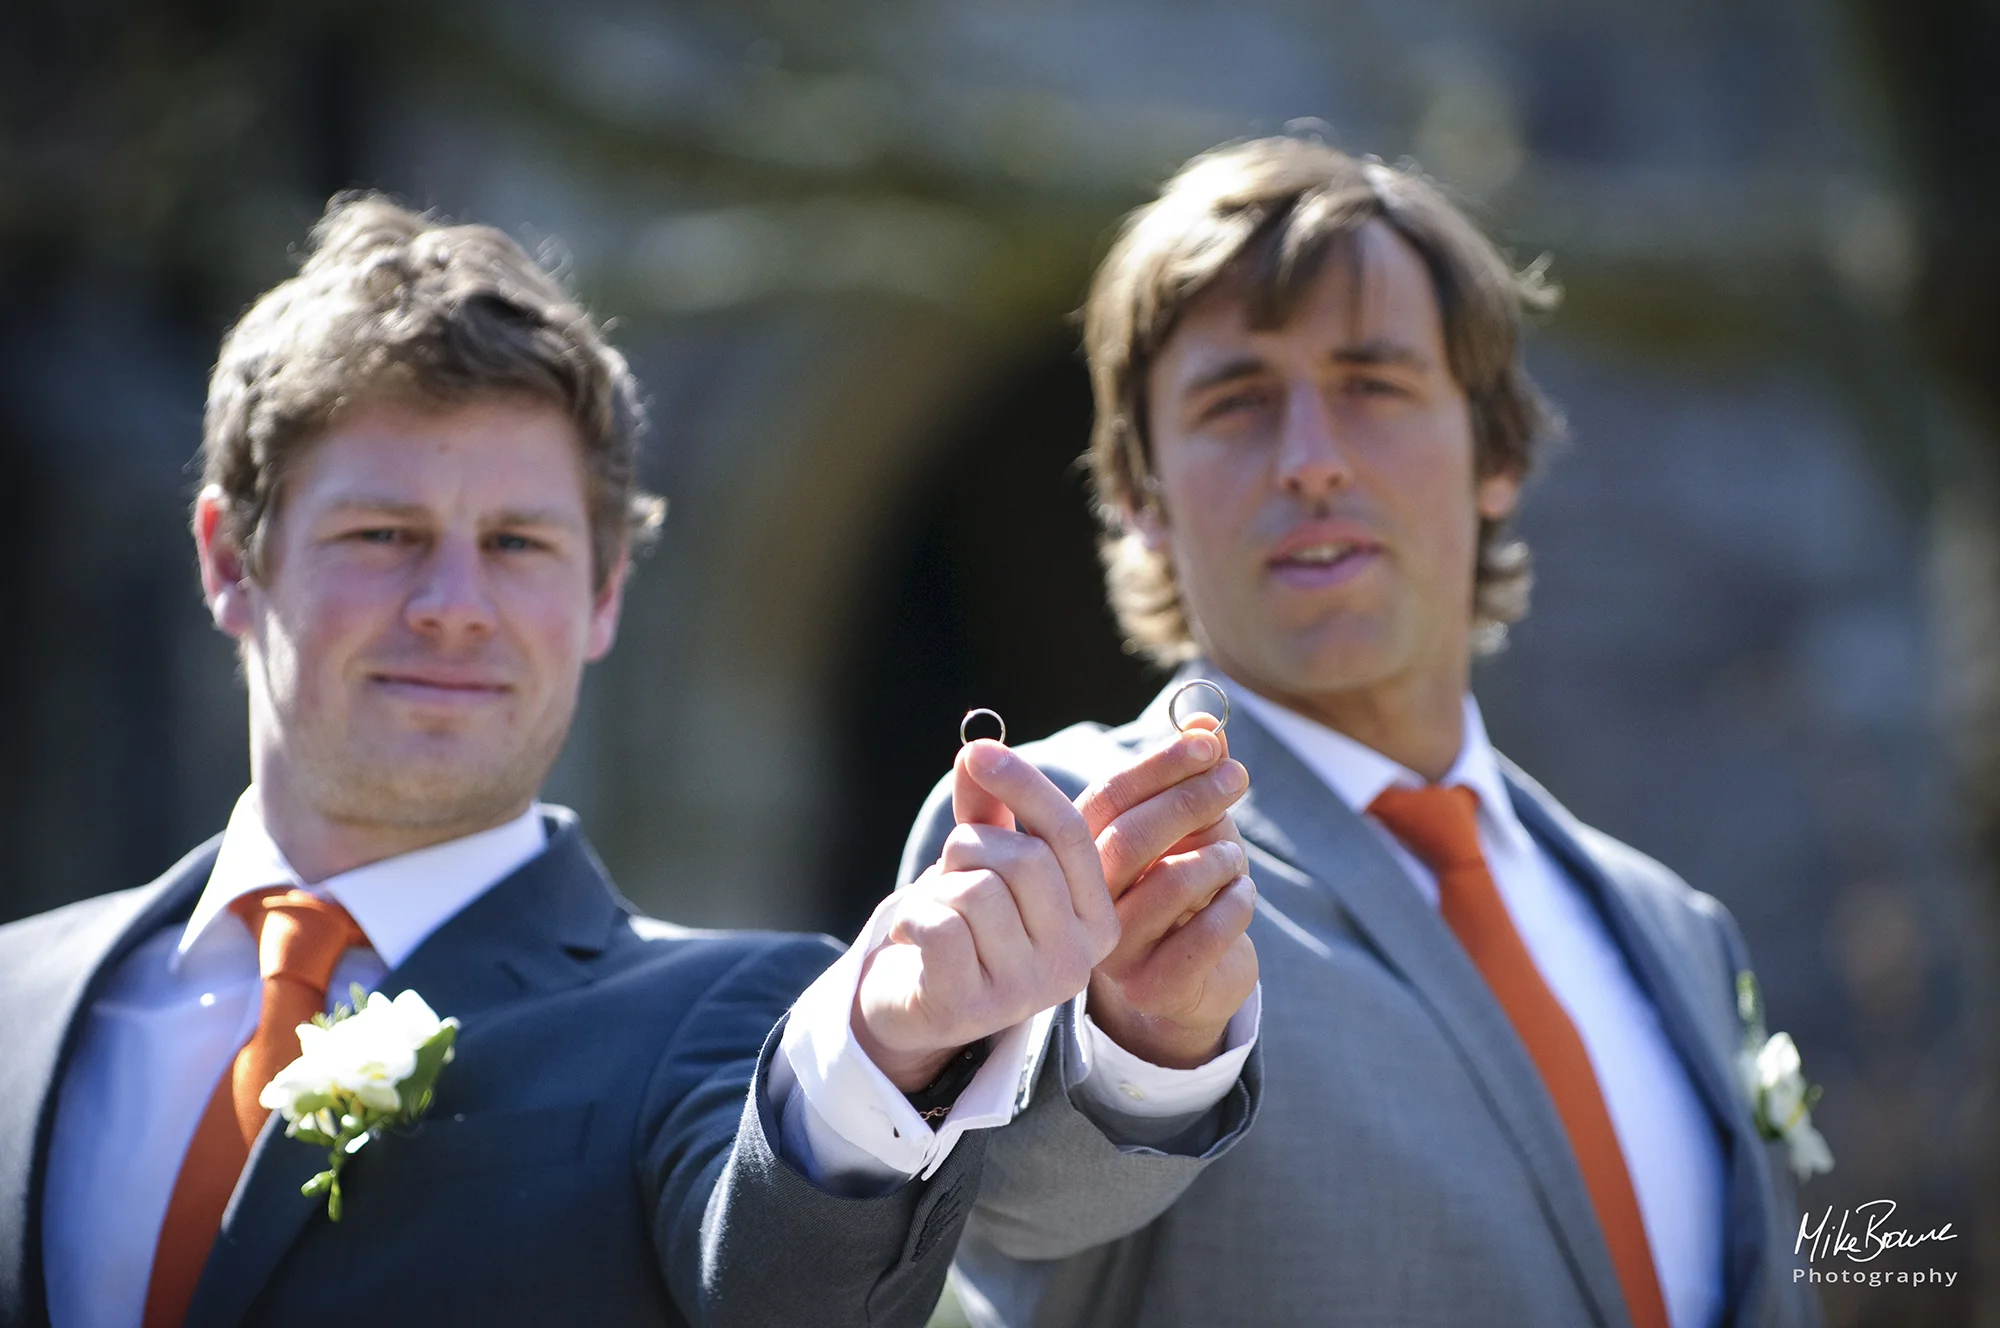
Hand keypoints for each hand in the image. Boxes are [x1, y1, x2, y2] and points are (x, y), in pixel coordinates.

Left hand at [852, 741, 1119, 1091]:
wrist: (916, 1006)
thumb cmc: (964, 926)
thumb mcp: (985, 860)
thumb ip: (989, 807)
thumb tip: (978, 745)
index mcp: (1098, 919)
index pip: (1069, 834)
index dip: (1022, 783)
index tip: (977, 753)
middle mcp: (1076, 961)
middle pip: (1025, 860)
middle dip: (970, 848)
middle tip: (950, 874)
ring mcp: (1027, 992)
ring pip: (979, 892)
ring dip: (939, 888)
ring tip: (937, 914)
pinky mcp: (971, 1009)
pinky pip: (940, 927)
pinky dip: (914, 918)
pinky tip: (914, 939)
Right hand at [1078, 716, 1258, 1068]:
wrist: (1197, 979)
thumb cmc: (1188, 890)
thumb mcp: (1191, 827)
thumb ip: (1193, 775)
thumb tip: (1204, 720)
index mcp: (1080, 854)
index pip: (1109, 798)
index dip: (1159, 765)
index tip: (1209, 742)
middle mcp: (1084, 902)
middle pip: (1130, 839)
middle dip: (1191, 799)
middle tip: (1237, 777)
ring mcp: (1114, 951)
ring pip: (1168, 886)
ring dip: (1218, 857)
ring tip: (1235, 858)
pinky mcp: (1152, 986)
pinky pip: (1202, 936)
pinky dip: (1235, 906)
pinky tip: (1240, 897)